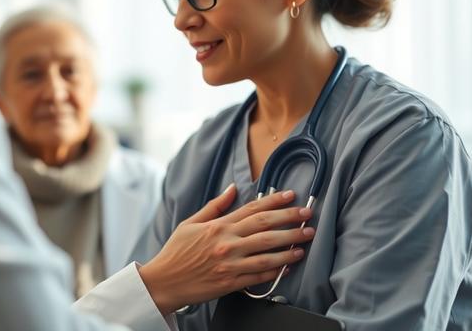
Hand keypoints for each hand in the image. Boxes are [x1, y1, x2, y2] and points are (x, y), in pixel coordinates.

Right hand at [138, 184, 313, 314]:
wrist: (164, 281)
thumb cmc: (177, 252)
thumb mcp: (191, 223)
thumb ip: (215, 206)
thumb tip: (232, 189)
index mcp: (218, 226)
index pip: (252, 209)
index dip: (274, 201)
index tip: (291, 196)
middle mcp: (226, 242)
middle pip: (265, 227)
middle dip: (289, 219)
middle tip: (308, 215)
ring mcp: (230, 263)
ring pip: (267, 252)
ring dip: (290, 245)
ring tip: (305, 240)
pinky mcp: (231, 282)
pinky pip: (259, 275)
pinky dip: (276, 269)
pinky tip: (289, 264)